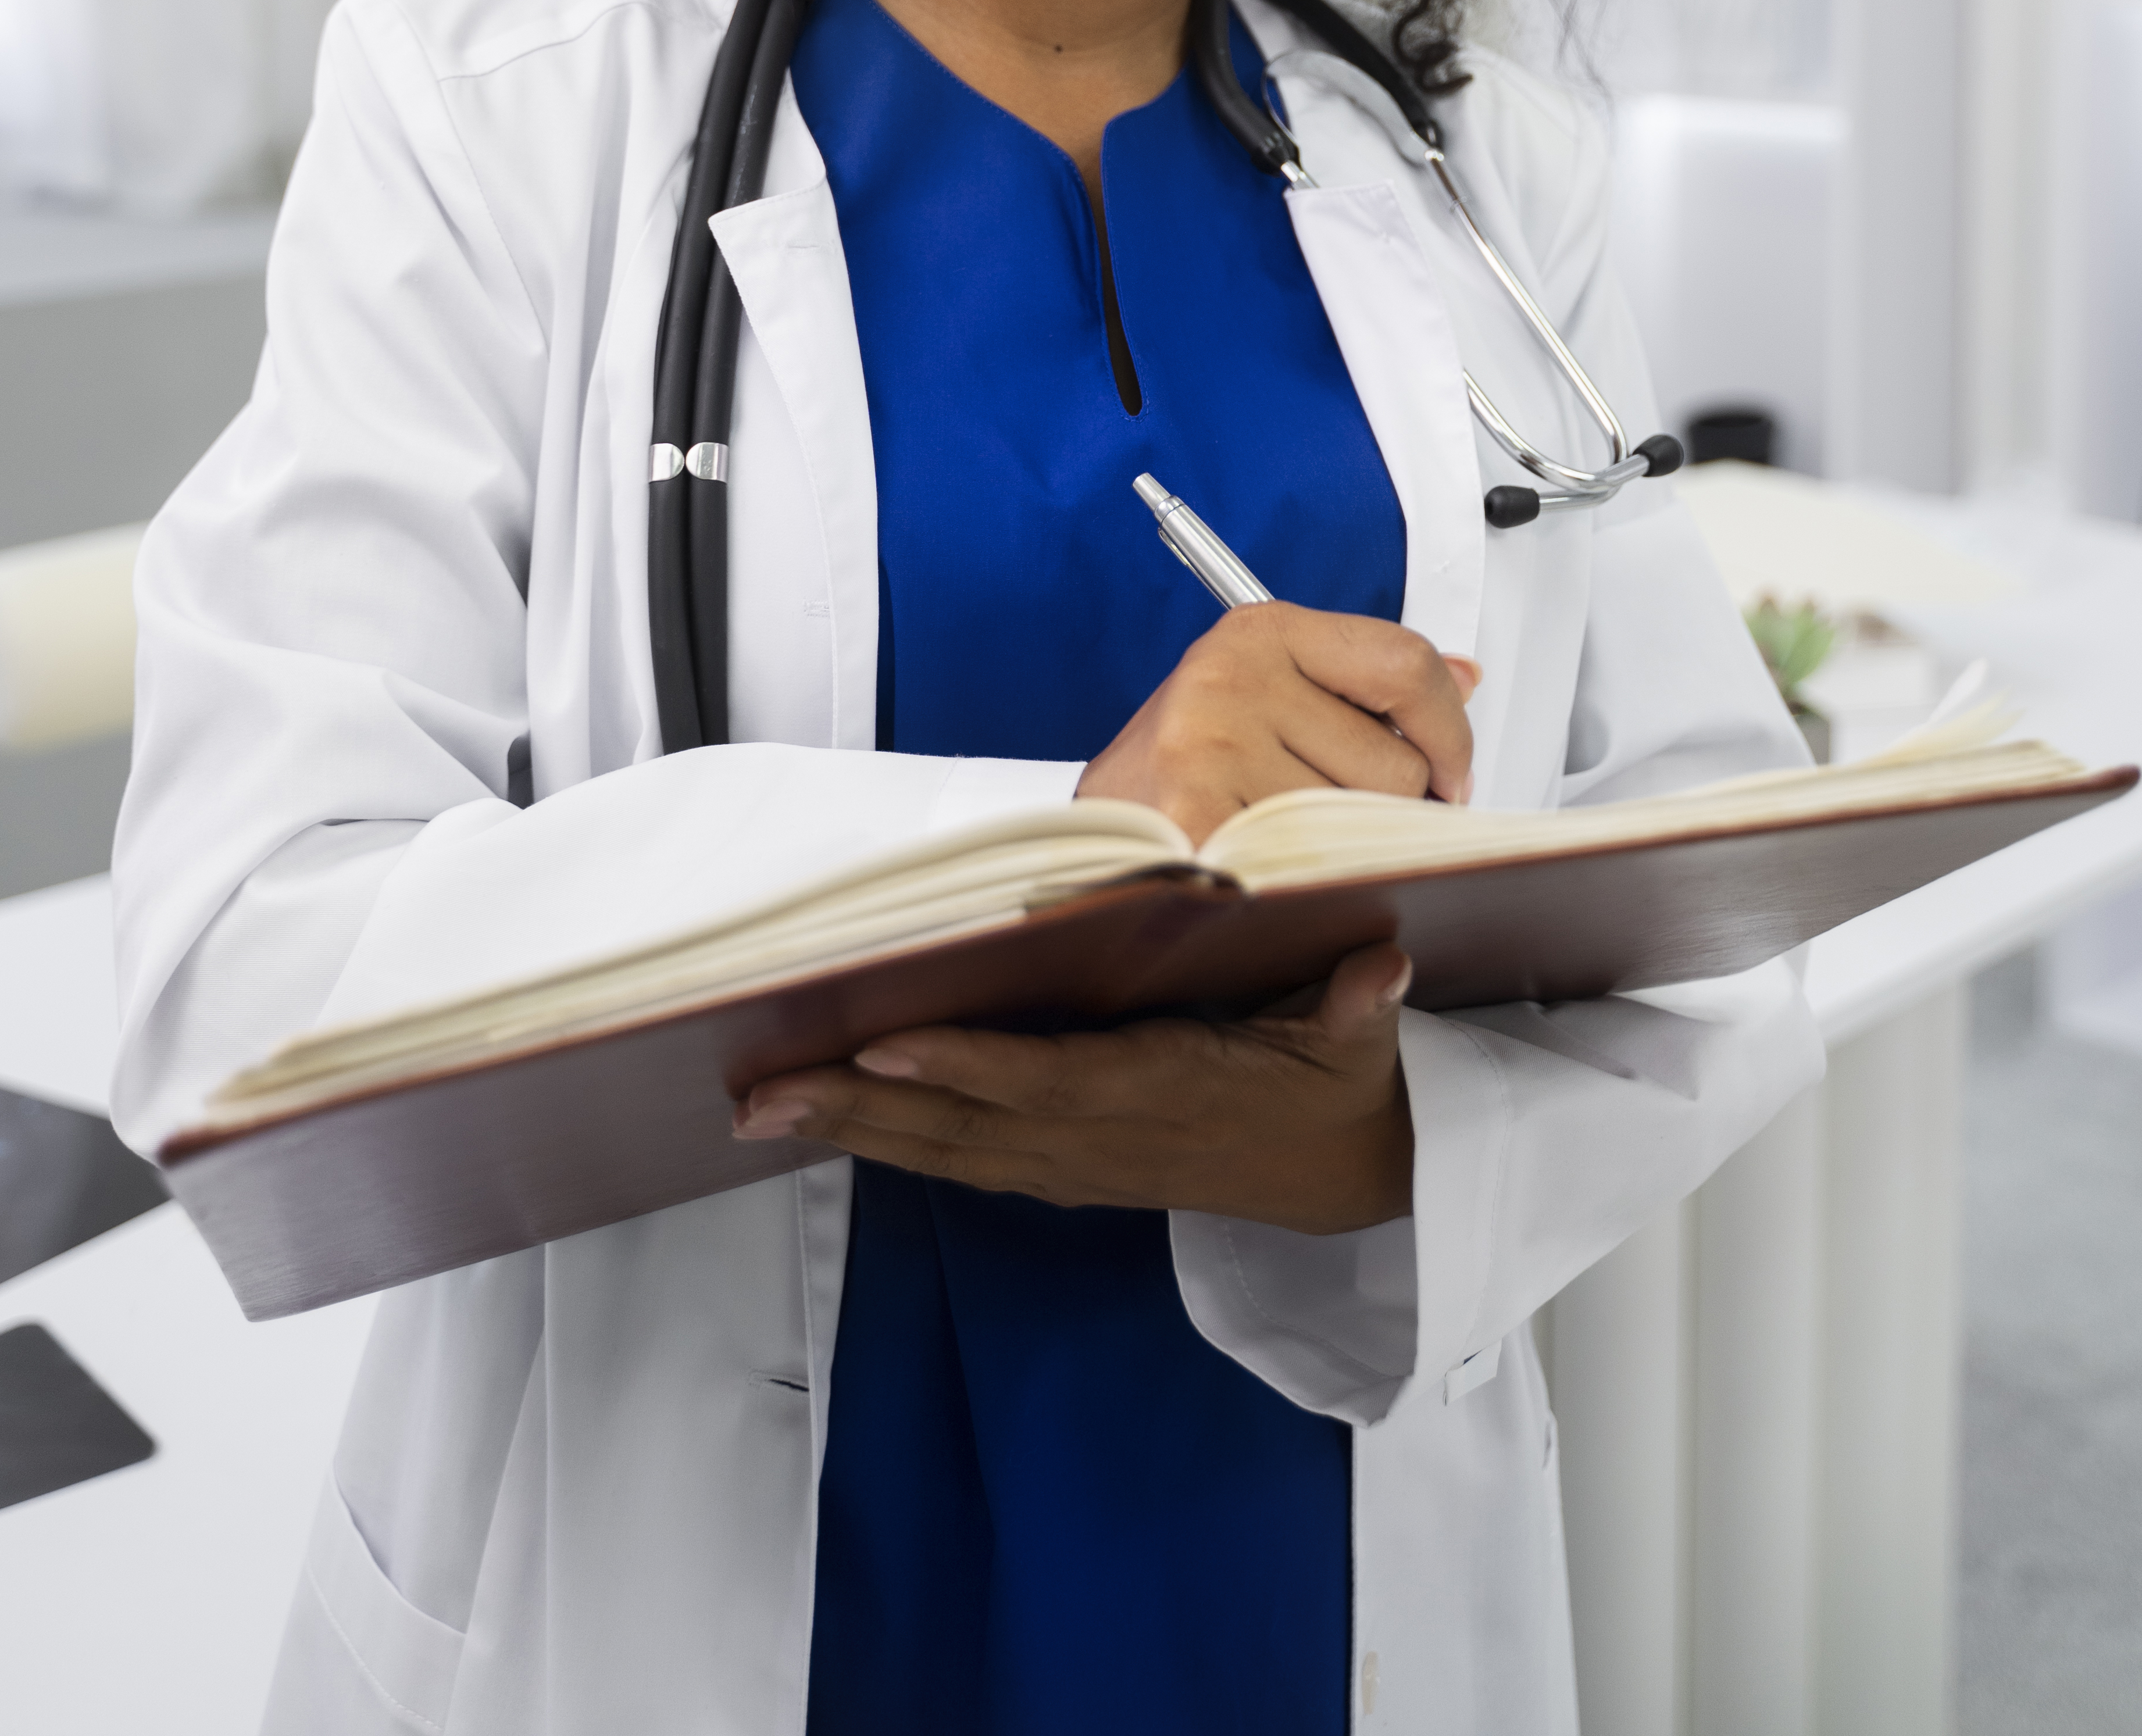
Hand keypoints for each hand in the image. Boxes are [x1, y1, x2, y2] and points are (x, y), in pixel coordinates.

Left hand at [731, 942, 1416, 1229]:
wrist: (1352, 1170)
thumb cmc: (1340, 1078)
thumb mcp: (1363, 1037)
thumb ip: (1359, 1005)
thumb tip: (1378, 969)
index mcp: (1165, 1089)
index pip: (1049, 1080)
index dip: (968, 1066)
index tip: (887, 1039)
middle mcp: (1108, 1137)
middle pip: (969, 1126)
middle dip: (863, 1106)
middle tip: (764, 1090)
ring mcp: (1083, 1163)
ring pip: (952, 1151)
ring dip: (858, 1131)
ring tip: (763, 1109)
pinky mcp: (1072, 1171)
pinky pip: (967, 1162)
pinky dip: (897, 1143)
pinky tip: (836, 1125)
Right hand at [1074, 599, 1479, 842]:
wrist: (1090, 846)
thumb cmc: (1190, 772)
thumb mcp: (1275, 697)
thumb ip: (1367, 687)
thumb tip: (1465, 678)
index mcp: (1260, 633)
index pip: (1406, 664)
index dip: (1448, 731)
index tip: (1449, 772)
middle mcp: (1232, 678)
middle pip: (1398, 761)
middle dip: (1394, 811)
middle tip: (1341, 822)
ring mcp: (1211, 746)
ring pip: (1365, 823)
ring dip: (1349, 851)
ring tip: (1291, 843)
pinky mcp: (1199, 818)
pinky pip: (1316, 865)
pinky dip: (1313, 885)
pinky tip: (1277, 876)